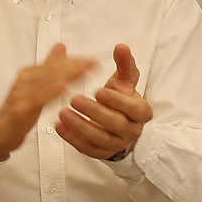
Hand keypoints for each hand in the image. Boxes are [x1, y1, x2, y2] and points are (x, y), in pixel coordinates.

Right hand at [0, 43, 99, 162]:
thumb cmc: (15, 113)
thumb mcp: (33, 88)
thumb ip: (48, 68)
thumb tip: (60, 47)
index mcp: (29, 75)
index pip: (54, 64)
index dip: (73, 61)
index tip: (91, 60)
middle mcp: (24, 81)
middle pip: (52, 70)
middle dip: (74, 65)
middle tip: (92, 63)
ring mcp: (21, 95)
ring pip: (46, 81)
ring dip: (67, 75)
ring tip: (84, 71)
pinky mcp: (19, 110)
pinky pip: (38, 99)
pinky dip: (51, 92)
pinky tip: (63, 88)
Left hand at [57, 44, 151, 160]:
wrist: (116, 123)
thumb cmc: (119, 98)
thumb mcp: (124, 80)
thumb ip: (124, 64)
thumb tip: (121, 47)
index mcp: (141, 112)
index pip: (135, 109)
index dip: (118, 101)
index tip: (99, 91)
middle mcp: (132, 130)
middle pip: (116, 124)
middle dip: (94, 112)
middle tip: (74, 99)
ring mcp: (117, 144)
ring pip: (100, 139)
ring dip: (80, 126)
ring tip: (62, 112)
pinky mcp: (102, 153)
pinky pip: (87, 149)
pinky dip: (72, 139)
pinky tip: (59, 126)